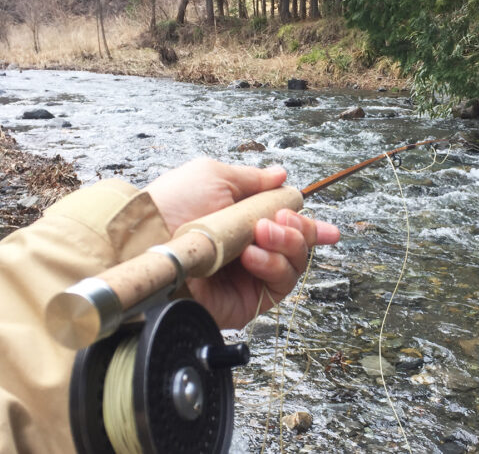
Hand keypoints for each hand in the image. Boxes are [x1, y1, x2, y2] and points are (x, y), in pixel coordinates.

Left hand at [144, 158, 339, 328]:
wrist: (146, 241)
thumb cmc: (172, 207)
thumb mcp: (215, 177)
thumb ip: (253, 180)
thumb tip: (282, 175)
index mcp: (241, 223)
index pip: (285, 228)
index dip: (311, 229)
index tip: (332, 230)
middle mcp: (248, 252)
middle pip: (298, 247)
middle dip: (299, 229)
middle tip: (278, 219)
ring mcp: (247, 279)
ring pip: (294, 266)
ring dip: (287, 244)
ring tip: (261, 233)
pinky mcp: (245, 303)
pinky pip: (279, 285)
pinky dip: (273, 266)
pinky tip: (252, 255)